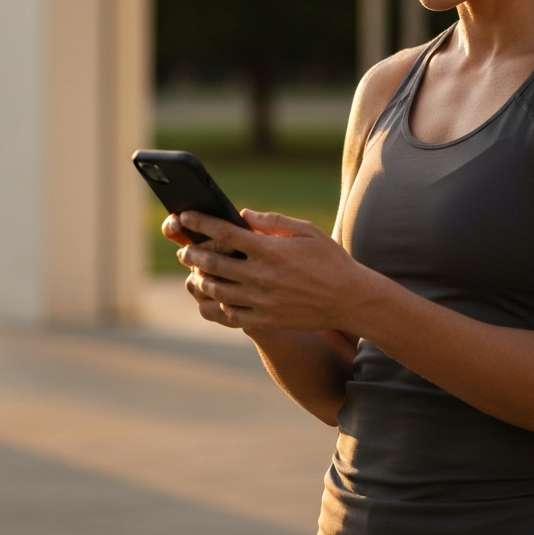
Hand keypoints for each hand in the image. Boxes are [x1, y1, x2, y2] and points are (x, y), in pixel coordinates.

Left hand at [174, 209, 372, 333]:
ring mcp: (260, 301)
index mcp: (270, 249)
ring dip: (200, 279)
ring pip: (216, 290)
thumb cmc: (330, 260)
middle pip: (213, 262)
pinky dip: (215, 305)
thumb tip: (243, 214)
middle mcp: (261, 275)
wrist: (348, 299)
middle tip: (185, 249)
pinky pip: (229, 314)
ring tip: (195, 273)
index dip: (201, 222)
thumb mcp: (307, 232)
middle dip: (193, 253)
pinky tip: (213, 298)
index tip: (186, 215)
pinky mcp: (264, 320)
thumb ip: (274, 221)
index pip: (225, 232)